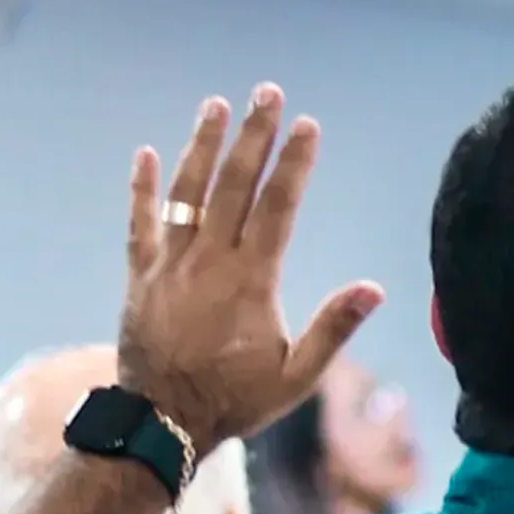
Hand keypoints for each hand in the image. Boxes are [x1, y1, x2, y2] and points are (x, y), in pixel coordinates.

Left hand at [120, 88, 383, 455]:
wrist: (163, 421)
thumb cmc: (236, 401)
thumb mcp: (296, 376)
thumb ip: (333, 330)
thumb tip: (373, 289)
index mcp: (251, 280)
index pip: (278, 207)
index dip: (294, 163)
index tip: (307, 125)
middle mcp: (209, 261)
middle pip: (234, 184)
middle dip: (253, 135)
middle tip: (266, 92)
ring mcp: (170, 264)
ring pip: (187, 192)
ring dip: (202, 146)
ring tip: (216, 105)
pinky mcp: (141, 275)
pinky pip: (140, 222)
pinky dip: (141, 187)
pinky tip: (145, 153)